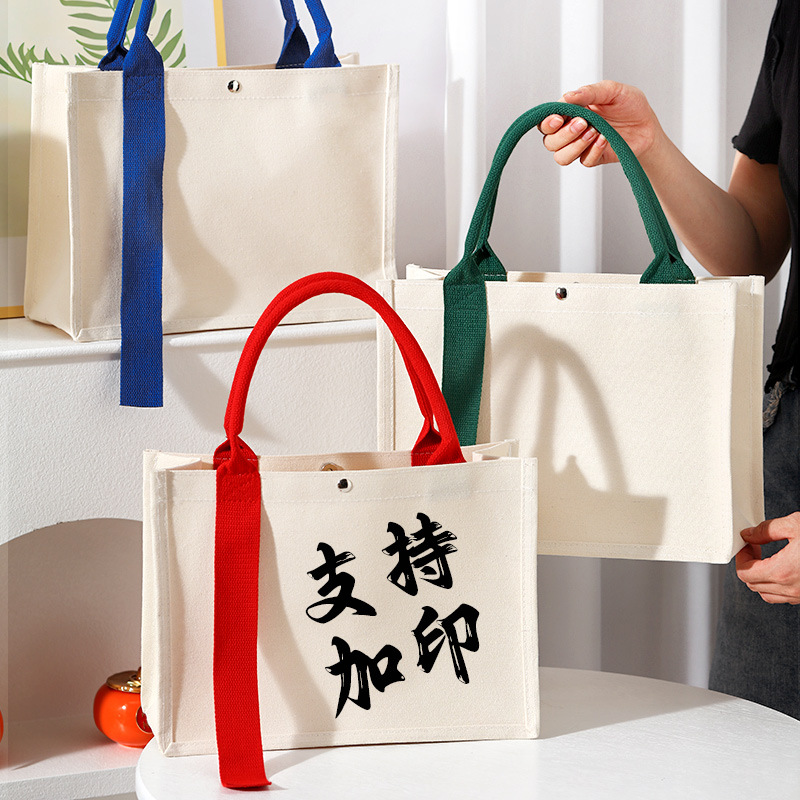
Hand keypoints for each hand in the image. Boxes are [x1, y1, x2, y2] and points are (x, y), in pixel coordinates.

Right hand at [538, 80, 664, 167]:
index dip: (547, 123)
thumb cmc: (630, 105)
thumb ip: (589, 92)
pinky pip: (584, 161)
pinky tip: (605, 139)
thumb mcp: (612, 90)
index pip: (546, 122)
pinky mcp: (593, 158)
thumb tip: (567, 97)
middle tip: (583, 123)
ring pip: (561, 157)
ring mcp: (581, 146)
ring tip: (593, 132)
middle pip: (549, 142)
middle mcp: (571, 131)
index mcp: (571, 113)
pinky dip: (593, 150)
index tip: (558, 118)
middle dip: (563, 134)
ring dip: (574, 146)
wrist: (648, 125)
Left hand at [736, 512, 799, 603]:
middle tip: (755, 547)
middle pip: (753, 585)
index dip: (741, 557)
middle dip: (749, 565)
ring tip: (767, 557)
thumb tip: (749, 534)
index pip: (745, 573)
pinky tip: (784, 567)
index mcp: (784, 571)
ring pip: (768, 595)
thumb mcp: (796, 524)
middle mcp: (792, 588)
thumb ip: (767, 530)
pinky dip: (777, 585)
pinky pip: (785, 597)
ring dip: (761, 578)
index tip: (746, 544)